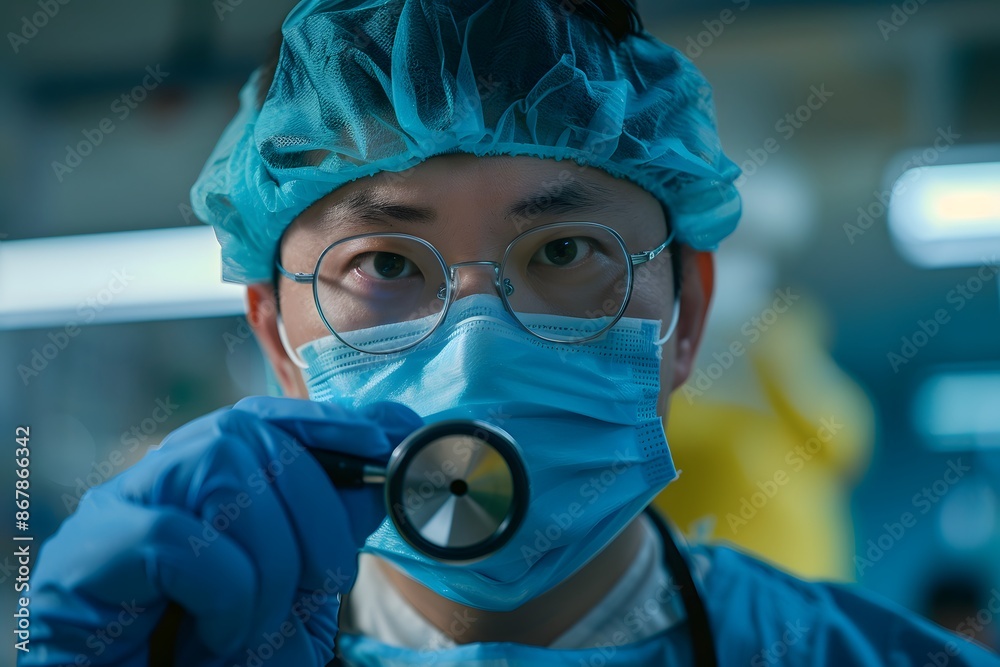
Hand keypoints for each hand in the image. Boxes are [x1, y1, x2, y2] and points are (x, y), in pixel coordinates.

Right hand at [22, 397, 421, 666]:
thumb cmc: (218, 663)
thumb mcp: (295, 598)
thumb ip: (330, 533)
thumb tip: (380, 466)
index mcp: (200, 487)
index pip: (261, 418)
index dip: (327, 420)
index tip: (387, 436)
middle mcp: (153, 486)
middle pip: (247, 431)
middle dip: (316, 505)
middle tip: (329, 581)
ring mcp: (110, 516)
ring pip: (219, 466)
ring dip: (273, 555)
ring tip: (262, 627)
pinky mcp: (78, 561)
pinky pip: (174, 537)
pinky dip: (226, 592)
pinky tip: (216, 639)